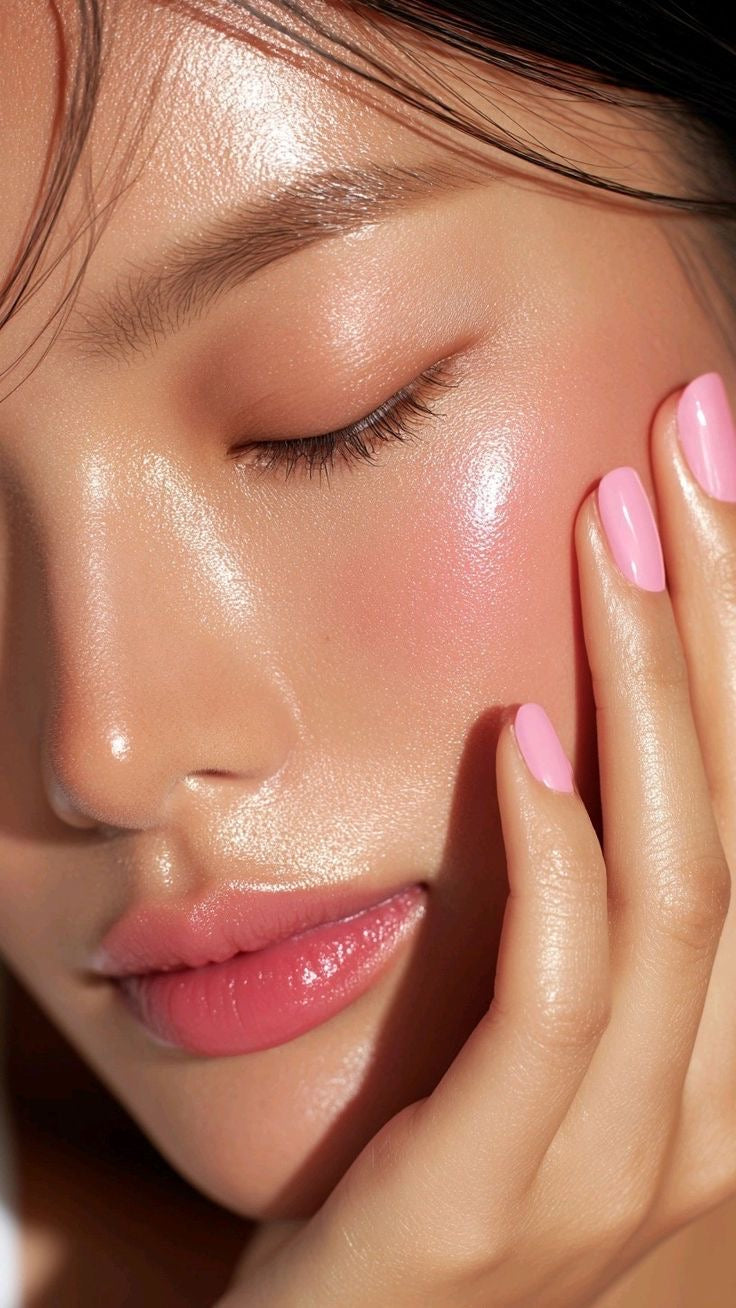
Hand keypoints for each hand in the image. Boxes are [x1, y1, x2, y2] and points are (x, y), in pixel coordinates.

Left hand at [216, 374, 735, 1307]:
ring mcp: (626, 1170)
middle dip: (734, 614)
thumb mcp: (552, 1054)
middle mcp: (725, 1117)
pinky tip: (516, 739)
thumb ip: (596, 932)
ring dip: (654, 688)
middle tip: (692, 437)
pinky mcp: (501, 1200)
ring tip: (610, 532)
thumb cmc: (446, 1188)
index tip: (721, 479)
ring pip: (683, 885)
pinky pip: (559, 1002)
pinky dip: (557, 856)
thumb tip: (590, 748)